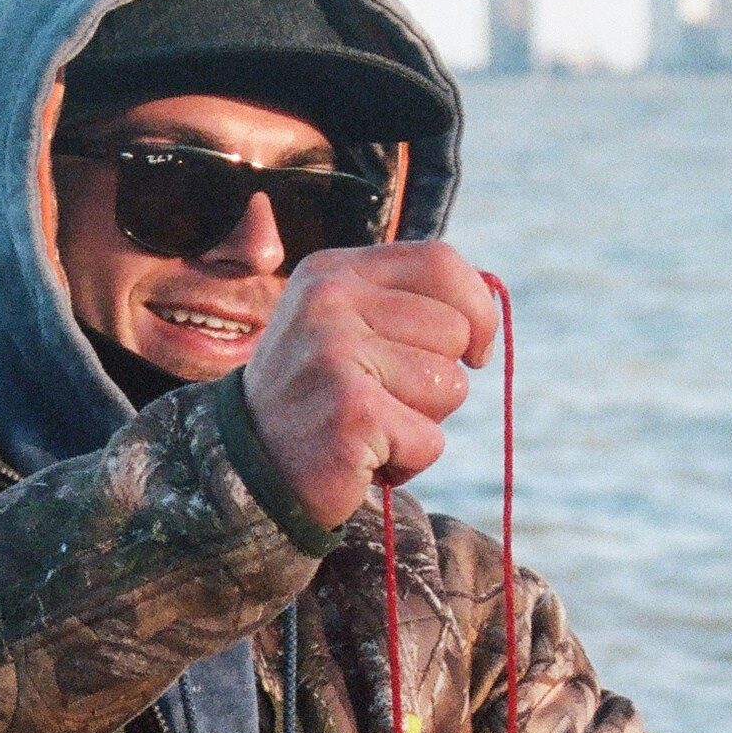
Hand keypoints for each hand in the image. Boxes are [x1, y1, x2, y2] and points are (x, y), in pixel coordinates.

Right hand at [239, 240, 498, 530]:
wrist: (246, 471)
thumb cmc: (314, 400)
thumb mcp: (344, 329)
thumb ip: (402, 305)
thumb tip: (485, 313)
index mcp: (330, 272)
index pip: (440, 261)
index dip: (476, 307)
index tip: (473, 350)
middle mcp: (328, 302)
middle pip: (455, 331)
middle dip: (437, 378)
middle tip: (379, 400)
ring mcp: (336, 355)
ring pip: (450, 386)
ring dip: (422, 422)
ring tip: (369, 428)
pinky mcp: (352, 412)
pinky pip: (431, 440)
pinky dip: (408, 462)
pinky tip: (362, 458)